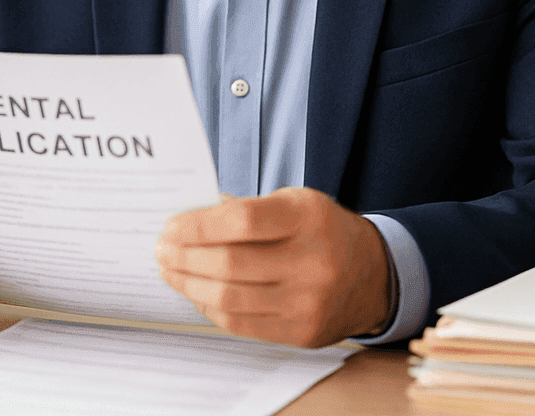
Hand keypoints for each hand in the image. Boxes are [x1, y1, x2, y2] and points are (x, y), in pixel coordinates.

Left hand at [154, 187, 390, 347]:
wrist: (372, 276)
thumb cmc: (321, 231)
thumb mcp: (294, 203)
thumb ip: (246, 209)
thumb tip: (189, 219)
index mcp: (308, 218)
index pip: (243, 221)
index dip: (199, 225)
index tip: (171, 226)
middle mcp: (312, 261)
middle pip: (230, 263)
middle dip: (185, 256)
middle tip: (162, 249)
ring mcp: (308, 302)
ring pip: (230, 298)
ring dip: (189, 284)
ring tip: (170, 271)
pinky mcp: (301, 332)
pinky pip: (241, 323)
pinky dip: (210, 308)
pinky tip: (196, 293)